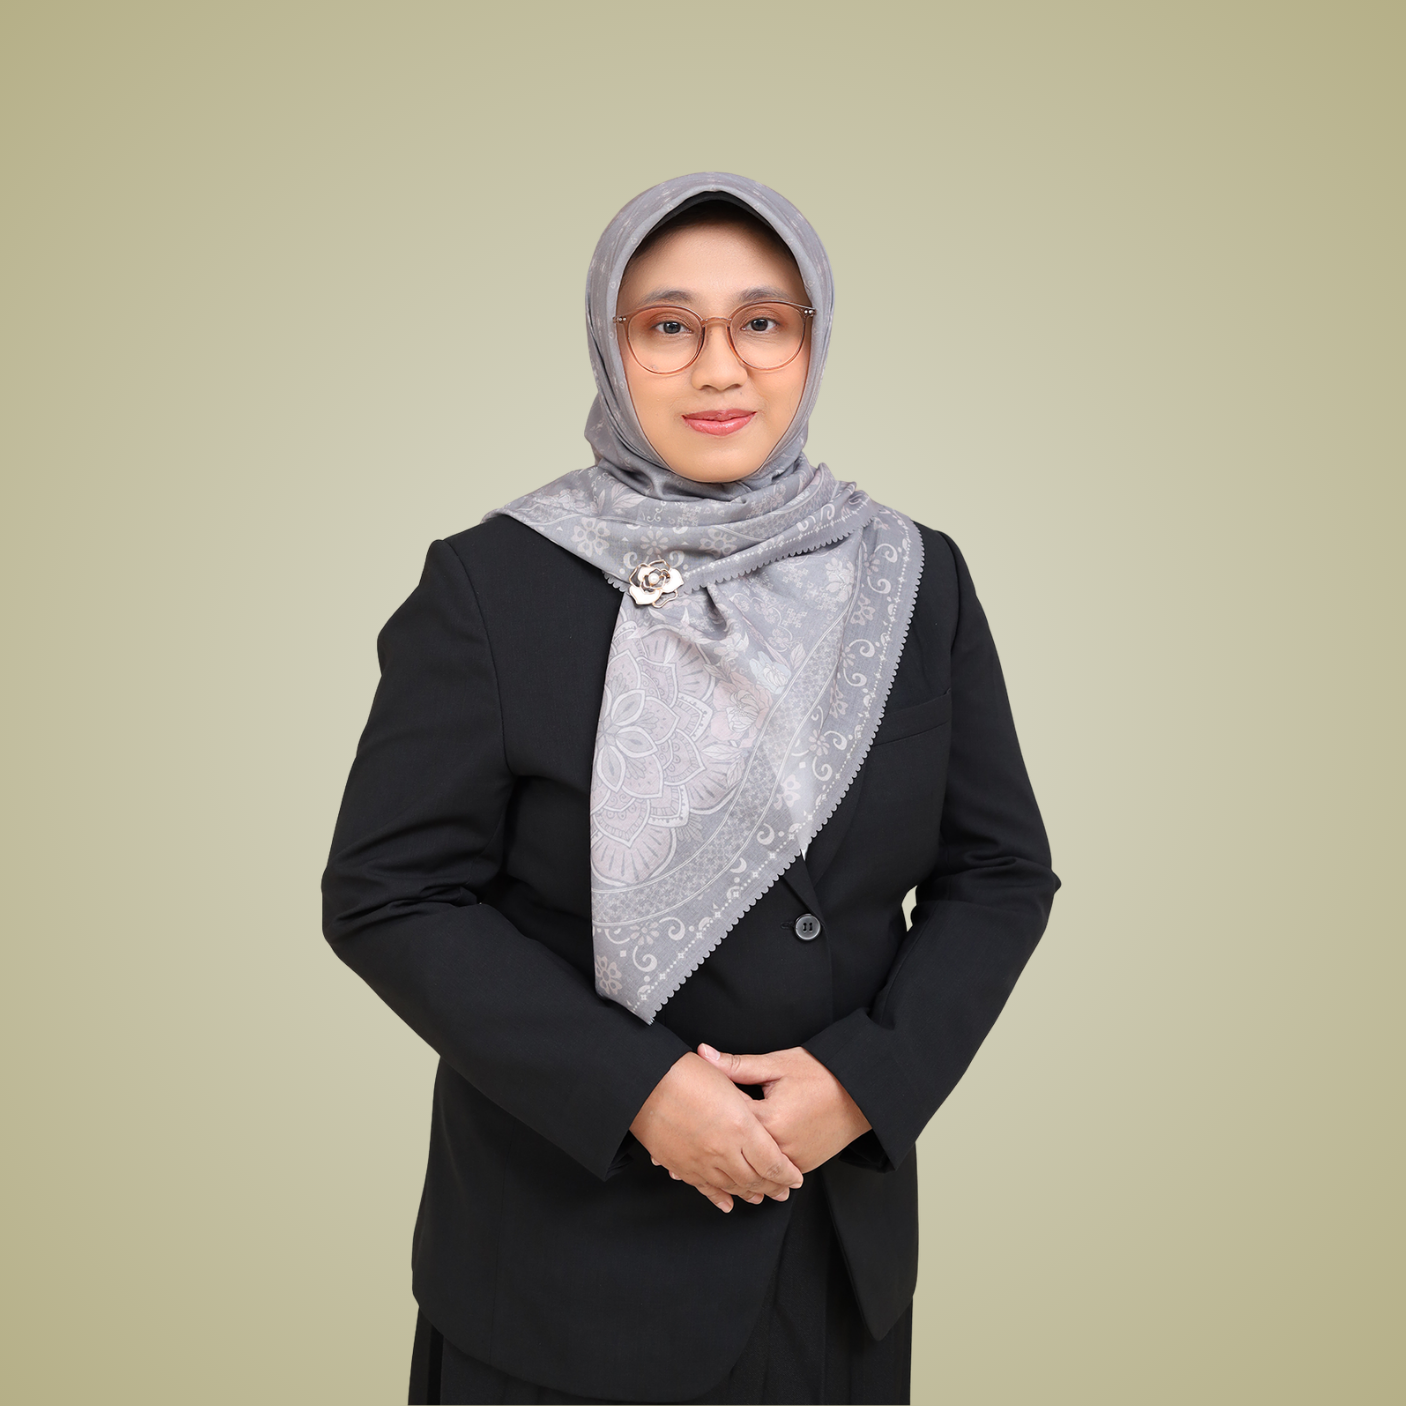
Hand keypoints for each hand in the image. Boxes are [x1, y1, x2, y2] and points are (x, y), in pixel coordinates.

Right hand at [630, 1052, 804, 1212]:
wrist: (643, 1084)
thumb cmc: (686, 1073)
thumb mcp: (726, 1080)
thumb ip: (746, 1098)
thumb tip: (760, 1111)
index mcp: (741, 1127)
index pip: (773, 1162)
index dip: (787, 1173)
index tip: (796, 1178)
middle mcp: (724, 1150)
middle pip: (756, 1179)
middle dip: (773, 1187)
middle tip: (784, 1192)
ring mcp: (702, 1162)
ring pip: (733, 1187)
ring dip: (750, 1194)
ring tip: (761, 1198)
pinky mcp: (683, 1167)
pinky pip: (706, 1189)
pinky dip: (719, 1198)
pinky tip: (728, 1203)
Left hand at [697, 1044, 871, 1173]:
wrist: (861, 1093)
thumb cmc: (820, 1073)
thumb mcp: (777, 1064)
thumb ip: (737, 1065)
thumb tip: (703, 1053)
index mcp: (770, 1118)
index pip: (726, 1120)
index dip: (702, 1115)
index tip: (682, 1113)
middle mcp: (780, 1146)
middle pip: (735, 1150)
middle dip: (710, 1147)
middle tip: (675, 1153)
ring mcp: (792, 1160)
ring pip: (751, 1169)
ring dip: (728, 1167)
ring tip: (697, 1166)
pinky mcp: (802, 1167)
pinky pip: (771, 1174)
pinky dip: (753, 1172)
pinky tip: (734, 1169)